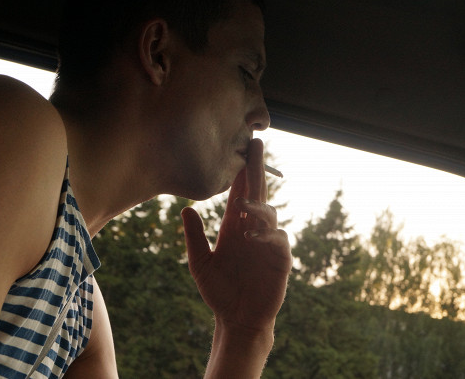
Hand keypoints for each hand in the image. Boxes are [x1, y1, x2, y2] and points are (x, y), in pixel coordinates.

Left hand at [181, 138, 291, 333]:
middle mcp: (252, 229)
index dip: (240, 172)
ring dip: (256, 206)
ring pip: (268, 213)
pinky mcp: (279, 260)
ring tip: (240, 204)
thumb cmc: (219, 292)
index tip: (240, 149)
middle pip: (257, 193)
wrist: (236, 319)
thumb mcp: (200, 263)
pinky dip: (266, 234)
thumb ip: (195, 237)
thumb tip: (185, 209)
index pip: (239, 193)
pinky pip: (278, 240)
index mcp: (233, 227)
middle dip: (256, 169)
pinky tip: (250, 236)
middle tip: (255, 145)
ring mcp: (267, 243)